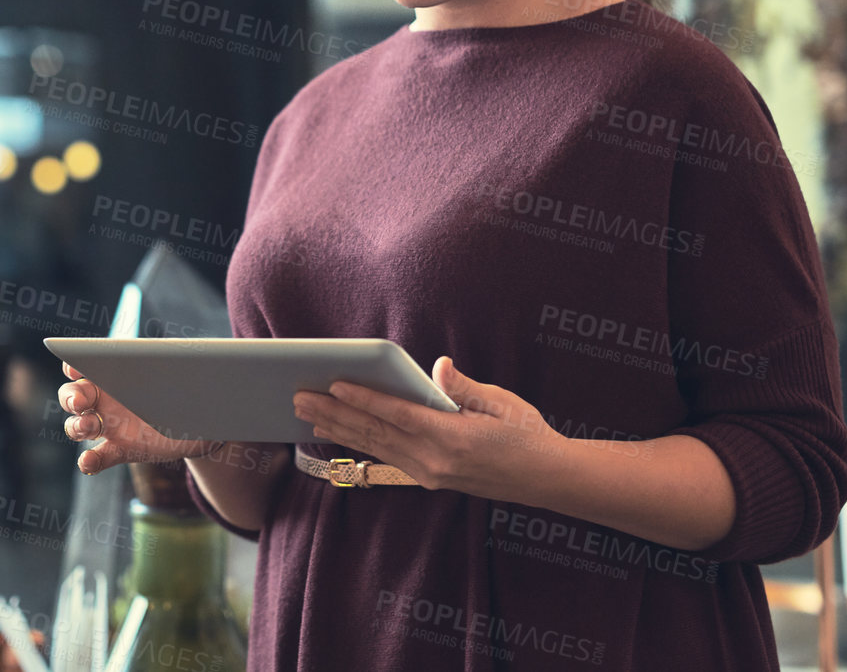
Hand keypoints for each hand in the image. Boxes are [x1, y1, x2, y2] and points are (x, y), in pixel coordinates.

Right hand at [58, 361, 219, 474]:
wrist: (204, 420)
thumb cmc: (189, 385)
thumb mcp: (183, 370)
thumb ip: (174, 363)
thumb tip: (186, 355)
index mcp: (115, 371)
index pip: (85, 363)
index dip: (74, 364)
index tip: (74, 367)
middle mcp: (106, 397)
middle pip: (73, 395)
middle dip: (71, 397)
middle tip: (81, 402)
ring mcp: (111, 426)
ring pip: (78, 426)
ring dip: (77, 427)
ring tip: (89, 428)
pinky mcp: (121, 450)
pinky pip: (97, 457)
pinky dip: (89, 461)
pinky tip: (89, 461)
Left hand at [290, 355, 566, 500]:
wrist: (548, 479)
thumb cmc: (527, 433)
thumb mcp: (502, 403)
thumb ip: (465, 388)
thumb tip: (438, 367)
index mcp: (452, 439)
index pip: (397, 415)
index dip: (363, 399)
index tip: (334, 384)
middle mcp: (435, 461)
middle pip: (375, 434)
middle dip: (335, 414)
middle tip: (299, 397)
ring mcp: (431, 473)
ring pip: (376, 447)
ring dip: (340, 430)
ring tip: (306, 415)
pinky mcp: (432, 478)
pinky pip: (387, 457)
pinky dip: (360, 444)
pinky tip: (340, 433)